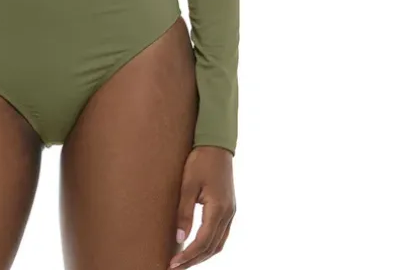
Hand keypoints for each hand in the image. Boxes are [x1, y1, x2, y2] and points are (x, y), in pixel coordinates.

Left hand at [168, 145, 235, 268]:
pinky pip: (220, 234)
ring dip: (202, 255)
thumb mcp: (188, 184)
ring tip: (184, 261)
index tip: (173, 263)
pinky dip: (208, 245)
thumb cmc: (201, 161)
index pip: (203, 242)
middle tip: (175, 267)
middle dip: (194, 260)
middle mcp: (228, 214)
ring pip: (218, 244)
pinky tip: (197, 246)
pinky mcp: (228, 208)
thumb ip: (184, 211)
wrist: (217, 145)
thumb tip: (180, 237)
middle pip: (212, 248)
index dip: (188, 256)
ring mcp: (230, 212)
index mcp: (219, 209)